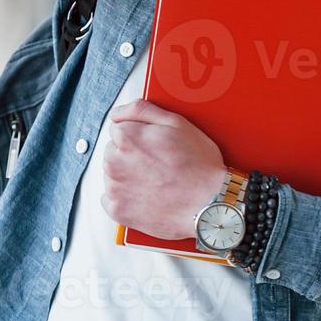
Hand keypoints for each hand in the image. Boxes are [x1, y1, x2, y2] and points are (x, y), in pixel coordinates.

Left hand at [101, 98, 226, 240]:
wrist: (208, 205)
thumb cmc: (197, 165)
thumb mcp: (176, 123)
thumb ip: (141, 110)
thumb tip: (118, 112)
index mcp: (127, 137)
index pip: (117, 128)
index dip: (138, 135)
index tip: (153, 144)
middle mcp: (114, 162)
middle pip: (113, 151)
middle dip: (130, 154)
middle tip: (157, 163)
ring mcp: (114, 188)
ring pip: (112, 174)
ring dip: (127, 175)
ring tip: (155, 180)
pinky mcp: (117, 210)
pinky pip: (111, 198)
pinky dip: (125, 197)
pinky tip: (147, 194)